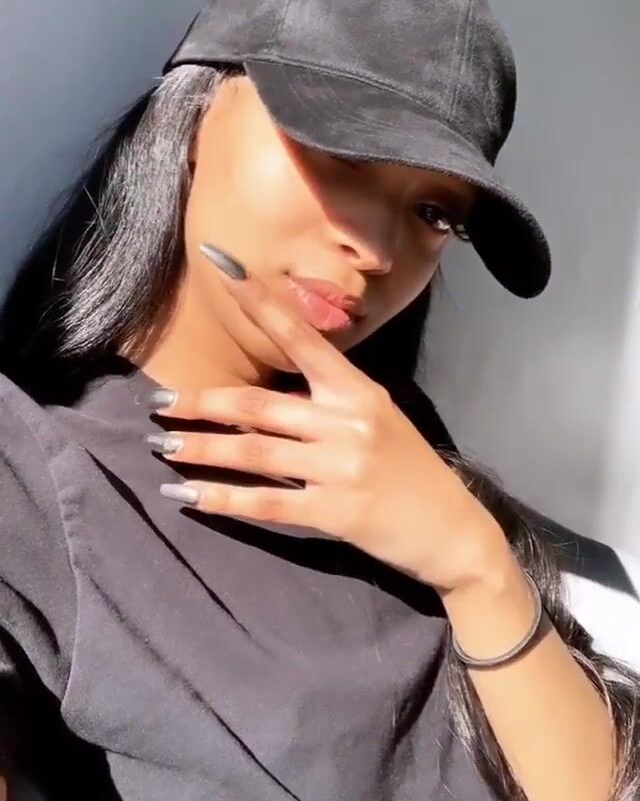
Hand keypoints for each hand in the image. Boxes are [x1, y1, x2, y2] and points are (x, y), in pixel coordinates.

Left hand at [149, 248, 508, 592]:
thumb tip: (263, 395)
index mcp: (357, 390)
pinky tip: (190, 498)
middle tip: (158, 401)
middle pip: (259, 404)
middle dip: (203, 401)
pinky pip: (268, 502)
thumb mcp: (378, 418)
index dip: (260, 303)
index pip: (301, 337)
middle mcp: (348, 421)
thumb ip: (328, 400)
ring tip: (164, 445)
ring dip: (203, 448)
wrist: (452, 530)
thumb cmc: (410, 470)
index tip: (223, 270)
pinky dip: (224, 501)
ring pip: (255, 452)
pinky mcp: (336, 512)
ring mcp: (341, 467)